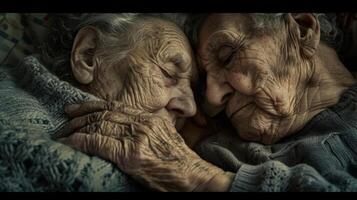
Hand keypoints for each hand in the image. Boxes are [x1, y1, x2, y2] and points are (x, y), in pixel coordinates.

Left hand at [53, 101, 233, 191]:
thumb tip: (133, 123)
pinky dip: (83, 140)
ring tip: (64, 131)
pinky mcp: (130, 155)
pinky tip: (72, 141)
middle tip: (66, 117)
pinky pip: (100, 143)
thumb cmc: (180, 161)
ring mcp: (136, 138)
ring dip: (78, 128)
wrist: (193, 177)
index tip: (79, 107)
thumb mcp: (167, 135)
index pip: (116, 106)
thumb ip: (150, 126)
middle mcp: (142, 124)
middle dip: (82, 115)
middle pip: (105, 114)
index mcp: (150, 118)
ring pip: (100, 125)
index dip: (94, 105)